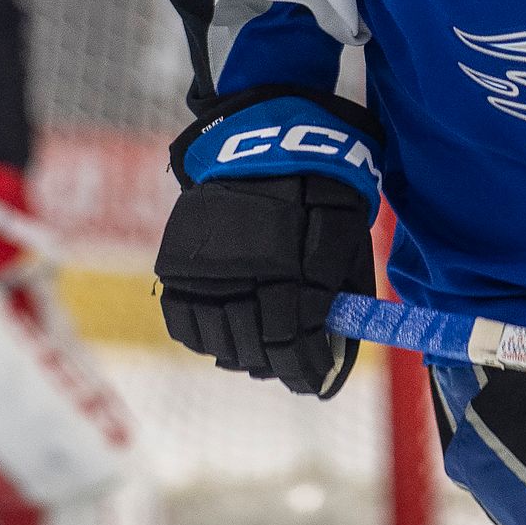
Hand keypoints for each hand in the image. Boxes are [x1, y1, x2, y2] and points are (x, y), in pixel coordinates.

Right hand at [157, 92, 384, 397]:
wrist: (264, 142)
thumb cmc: (320, 192)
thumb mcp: (347, 239)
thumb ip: (344, 297)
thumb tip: (337, 351)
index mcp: (295, 269)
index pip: (295, 344)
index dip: (307, 371)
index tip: (314, 382)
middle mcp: (247, 273)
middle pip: (256, 350)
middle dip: (276, 366)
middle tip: (288, 367)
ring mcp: (207, 269)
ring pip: (217, 341)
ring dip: (240, 354)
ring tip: (256, 350)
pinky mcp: (178, 261)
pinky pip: (183, 319)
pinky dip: (203, 335)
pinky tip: (222, 332)